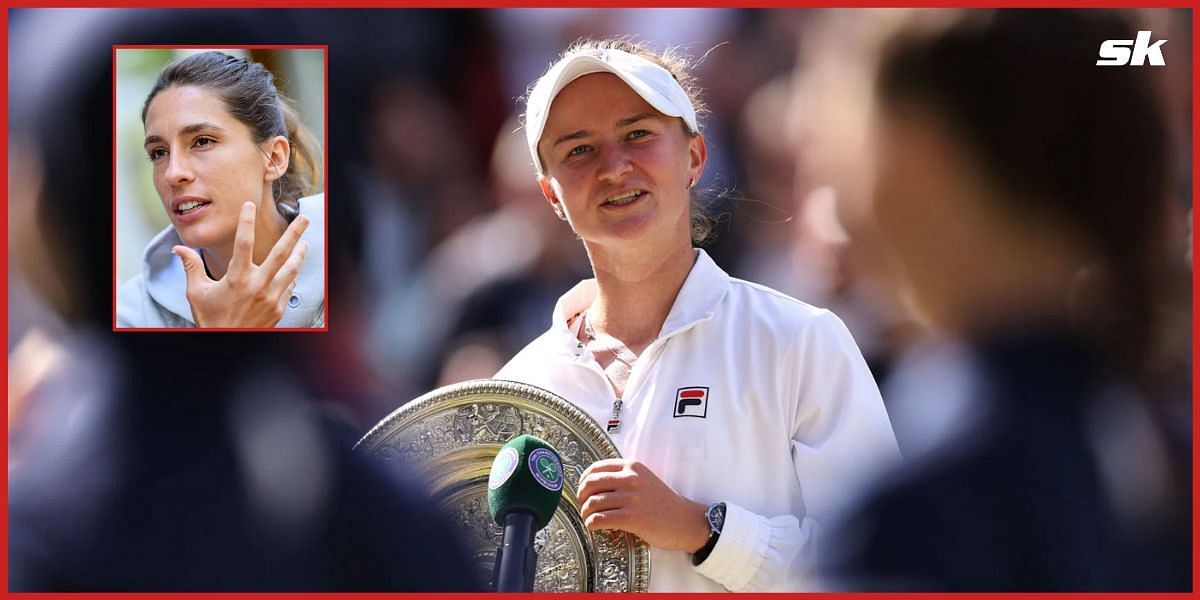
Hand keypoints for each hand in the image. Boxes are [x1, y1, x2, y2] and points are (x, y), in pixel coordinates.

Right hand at [172, 201, 309, 327]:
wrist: (226, 344)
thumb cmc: (211, 319)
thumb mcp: (196, 292)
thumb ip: (191, 267)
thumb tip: (178, 248)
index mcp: (236, 278)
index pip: (244, 242)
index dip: (246, 221)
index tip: (249, 205)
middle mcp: (257, 285)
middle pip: (281, 253)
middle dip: (294, 233)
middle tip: (304, 218)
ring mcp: (271, 297)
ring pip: (291, 269)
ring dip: (300, 254)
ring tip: (305, 243)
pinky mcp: (279, 308)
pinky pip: (289, 287)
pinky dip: (291, 277)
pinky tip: (293, 269)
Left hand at [577, 458, 710, 552]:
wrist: (685, 521)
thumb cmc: (663, 503)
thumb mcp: (645, 480)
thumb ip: (623, 477)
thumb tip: (593, 483)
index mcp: (633, 466)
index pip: (596, 468)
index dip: (583, 480)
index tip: (583, 491)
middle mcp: (631, 479)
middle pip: (591, 484)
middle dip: (581, 496)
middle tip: (583, 506)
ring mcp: (632, 498)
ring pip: (593, 503)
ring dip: (586, 513)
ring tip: (589, 519)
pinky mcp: (633, 518)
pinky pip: (600, 519)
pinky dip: (592, 524)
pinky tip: (594, 527)